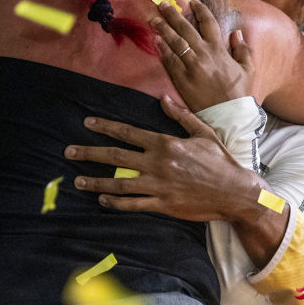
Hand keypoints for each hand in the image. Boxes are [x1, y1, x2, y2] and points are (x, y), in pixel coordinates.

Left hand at [66, 96, 262, 221]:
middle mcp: (158, 163)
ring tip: (78, 180)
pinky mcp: (163, 204)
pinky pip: (133, 204)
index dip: (105, 127)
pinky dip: (116, 202)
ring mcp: (159, 185)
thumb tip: (163, 99)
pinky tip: (102, 199)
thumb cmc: (221, 161)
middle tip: (68, 152)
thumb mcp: (203, 132)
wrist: (235, 191)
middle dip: (89, 153)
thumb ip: (180, 116)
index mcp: (166, 143)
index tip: (87, 123)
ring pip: (119, 183)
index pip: (128, 132)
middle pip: (116, 156)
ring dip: (95, 181)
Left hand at [153, 0, 253, 111]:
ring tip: (154, 20)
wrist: (230, 116)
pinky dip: (163, 50)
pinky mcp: (182, 80)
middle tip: (162, 5)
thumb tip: (236, 33)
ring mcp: (192, 67)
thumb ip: (243, 49)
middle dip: (173, 15)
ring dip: (163, 29)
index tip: (193, 2)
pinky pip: (170, 62)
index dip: (200, 10)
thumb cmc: (240, 93)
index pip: (209, 23)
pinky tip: (156, 42)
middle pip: (185, 29)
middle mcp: (204, 54)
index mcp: (220, 49)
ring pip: (174, 43)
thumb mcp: (248, 68)